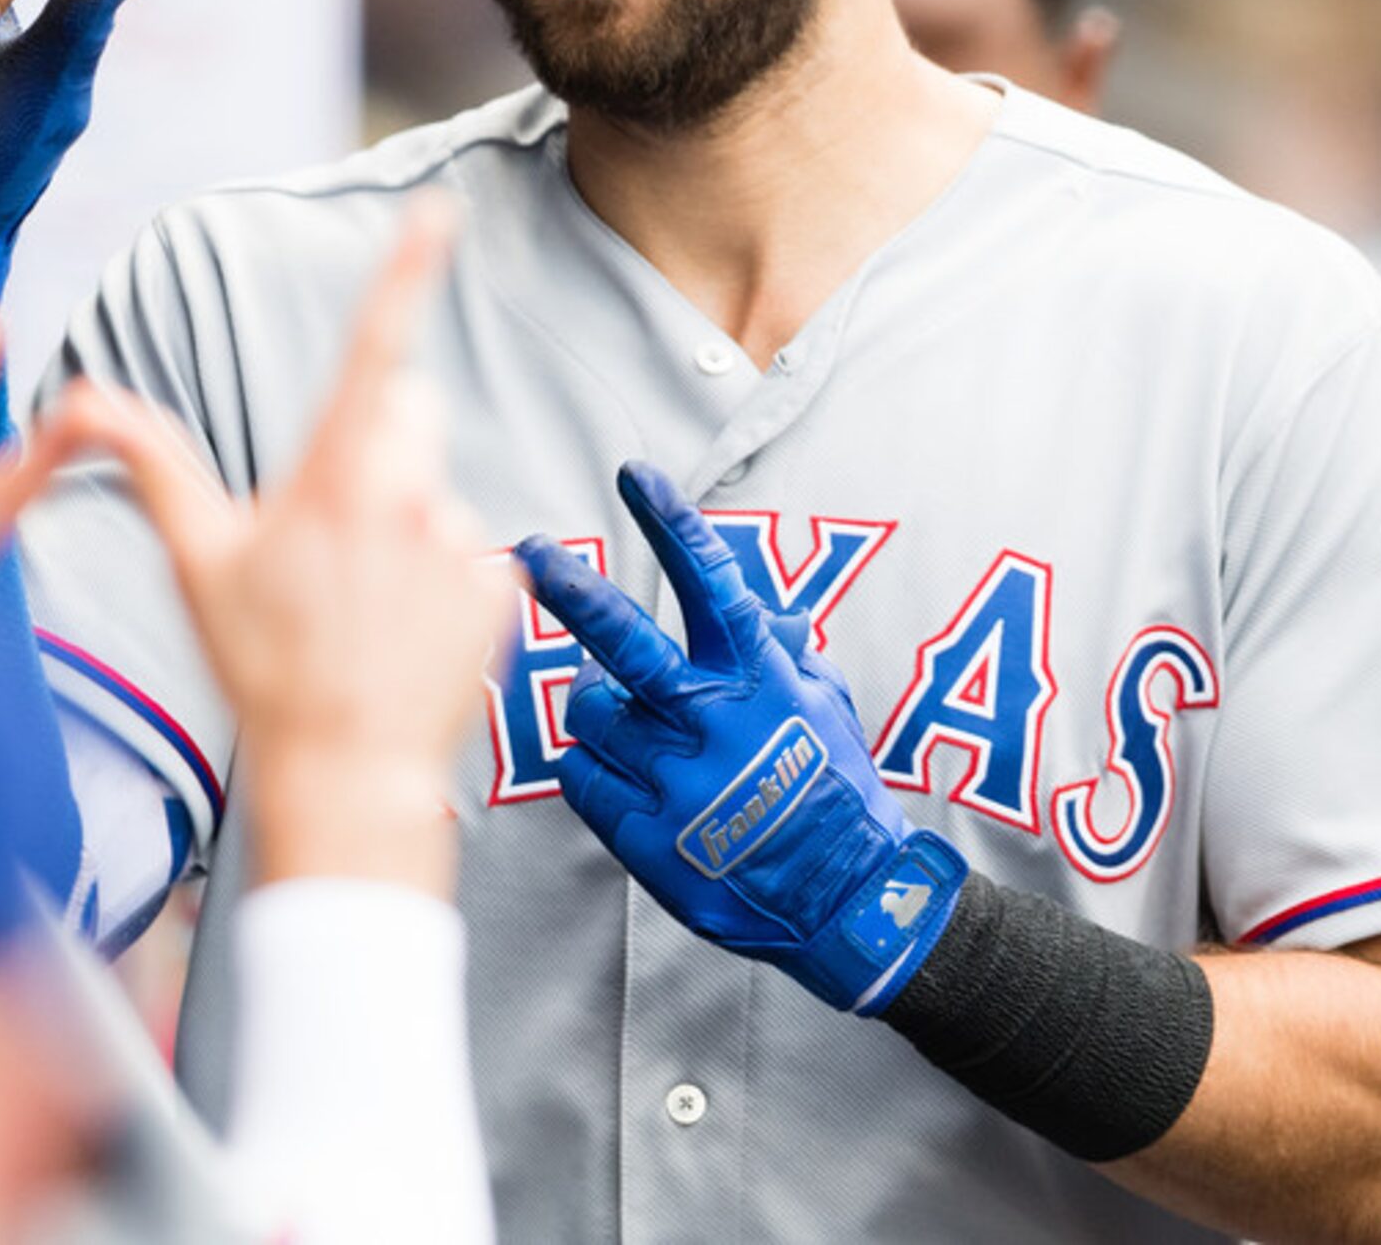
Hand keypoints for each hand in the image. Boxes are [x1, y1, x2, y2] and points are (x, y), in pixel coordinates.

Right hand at [62, 198, 516, 894]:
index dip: (407, 270)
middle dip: (378, 436)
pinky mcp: (498, 586)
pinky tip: (401, 627)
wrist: (346, 771)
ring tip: (361, 596)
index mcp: (334, 473)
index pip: (376, 347)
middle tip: (328, 521)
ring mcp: (460, 540)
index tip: (438, 209)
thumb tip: (77, 399)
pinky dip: (438, 574)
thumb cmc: (263, 663)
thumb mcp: (197, 559)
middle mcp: (408, 493)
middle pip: (409, 407)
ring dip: (403, 515)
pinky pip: (468, 547)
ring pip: (433, 483)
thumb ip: (149, 461)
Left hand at [516, 462, 967, 1013]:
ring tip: (636, 734)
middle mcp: (716, 720)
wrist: (848, 904)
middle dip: (572, 589)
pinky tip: (631, 782)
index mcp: (760, 678)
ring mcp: (679, 780)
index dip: (673, 525)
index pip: (713, 583)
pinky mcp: (648, 836)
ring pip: (590, 713)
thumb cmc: (836, 793)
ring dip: (599, 713)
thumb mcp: (826, 708)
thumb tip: (770, 612)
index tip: (636, 476)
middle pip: (625, 642)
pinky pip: (582, 776)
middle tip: (532, 550)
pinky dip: (593, 770)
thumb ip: (787, 654)